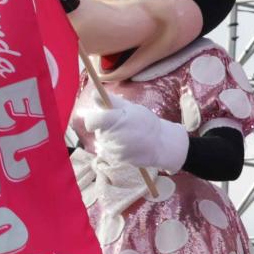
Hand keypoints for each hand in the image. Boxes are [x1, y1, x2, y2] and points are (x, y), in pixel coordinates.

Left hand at [74, 100, 189, 172]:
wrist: (162, 144)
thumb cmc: (146, 123)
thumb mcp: (132, 108)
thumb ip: (112, 102)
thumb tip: (94, 93)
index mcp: (115, 119)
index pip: (91, 120)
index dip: (93, 120)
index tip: (101, 120)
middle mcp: (112, 135)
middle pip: (98, 132)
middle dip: (107, 129)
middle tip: (124, 128)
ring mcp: (114, 149)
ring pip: (104, 142)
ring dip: (112, 140)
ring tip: (127, 137)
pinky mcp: (117, 159)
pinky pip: (110, 153)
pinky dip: (116, 150)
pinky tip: (128, 146)